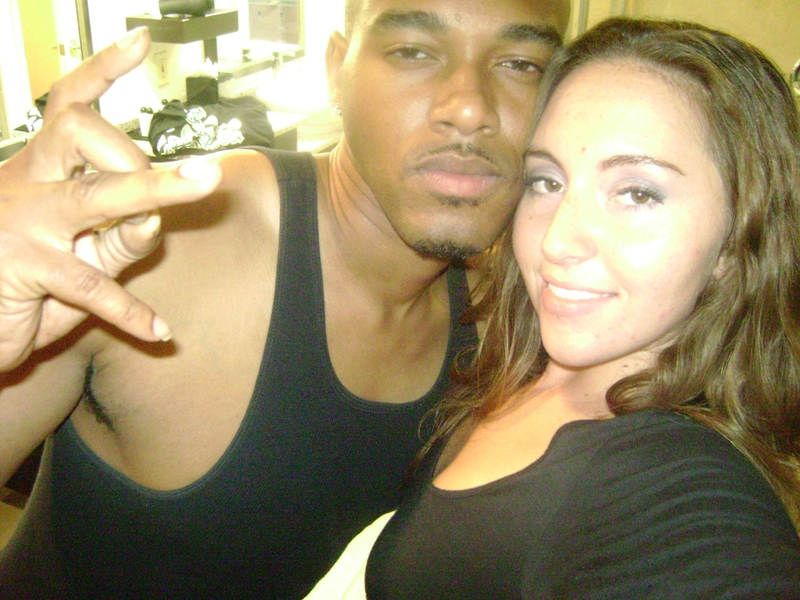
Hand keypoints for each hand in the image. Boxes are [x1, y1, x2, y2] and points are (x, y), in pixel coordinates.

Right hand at [0, 28, 221, 369]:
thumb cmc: (33, 286)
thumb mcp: (86, 257)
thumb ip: (121, 235)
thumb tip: (155, 217)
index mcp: (40, 169)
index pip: (69, 107)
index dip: (103, 70)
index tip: (143, 39)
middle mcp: (27, 183)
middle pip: (82, 134)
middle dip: (142, 150)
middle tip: (198, 175)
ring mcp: (22, 224)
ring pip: (93, 195)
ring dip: (153, 191)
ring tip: (206, 183)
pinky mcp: (24, 271)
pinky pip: (91, 285)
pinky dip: (130, 312)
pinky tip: (160, 333)